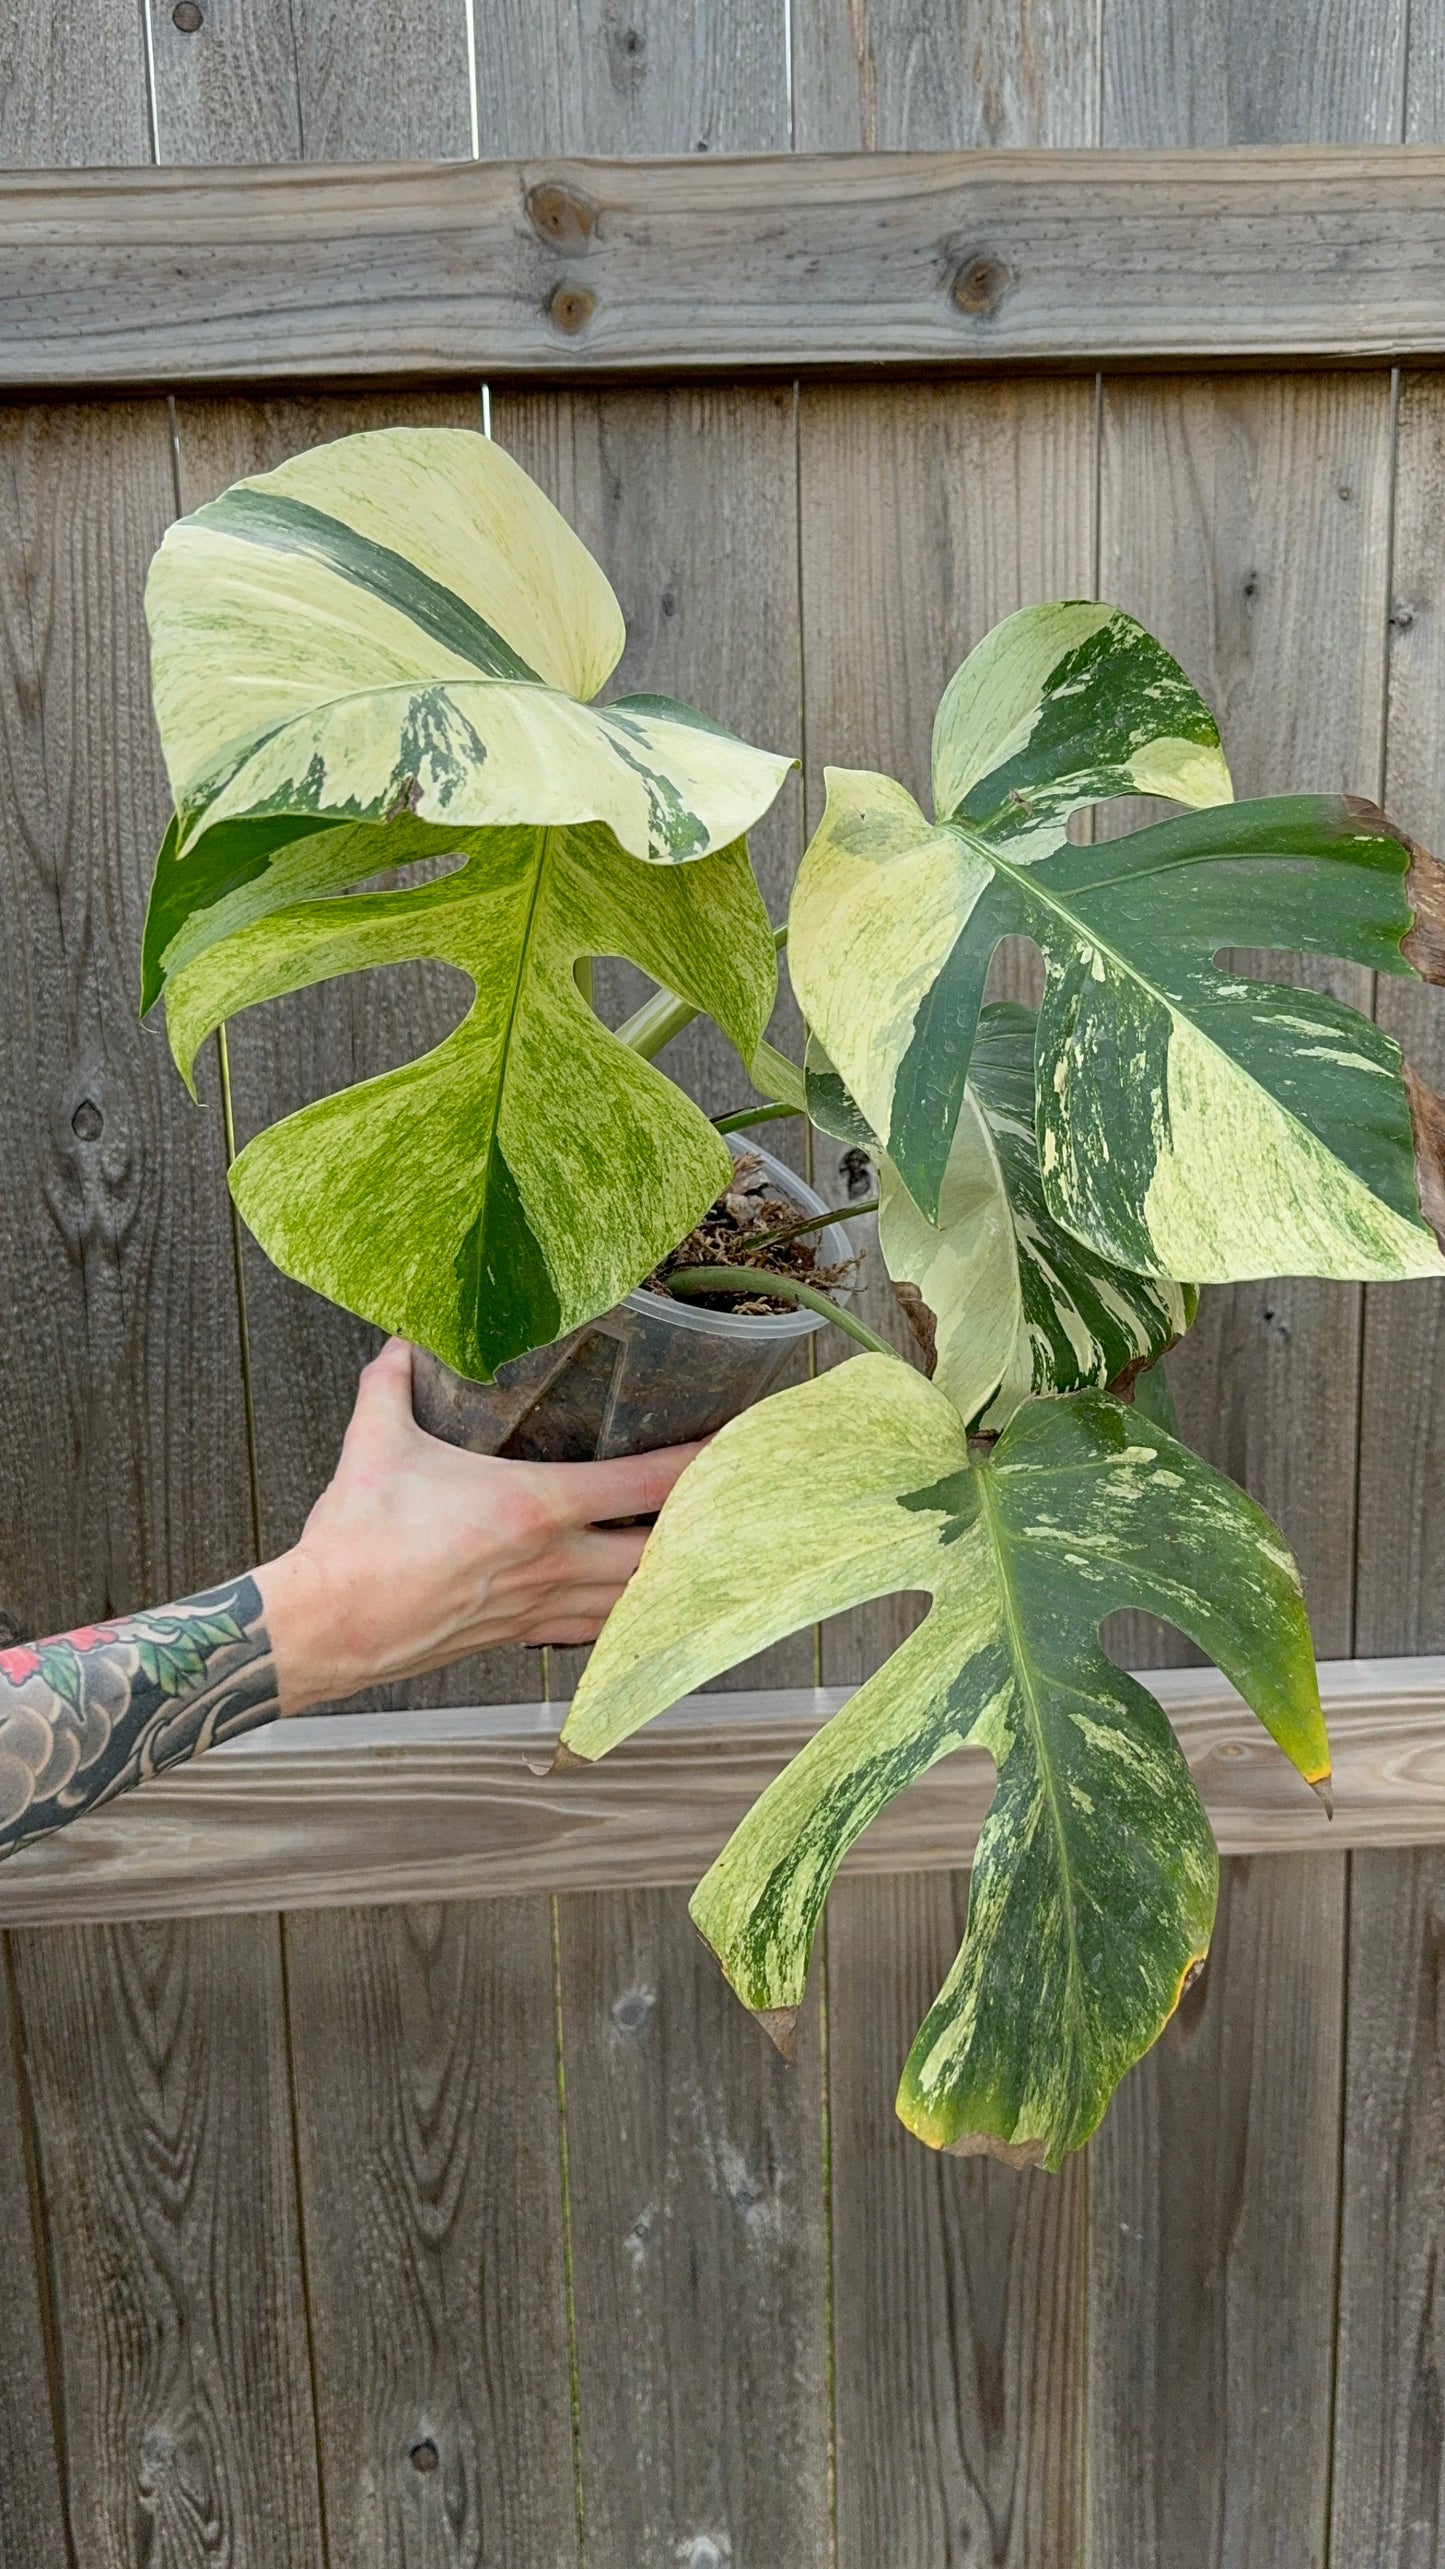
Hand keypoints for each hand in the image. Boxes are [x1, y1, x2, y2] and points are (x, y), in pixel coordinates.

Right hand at [255, 1339, 700, 1714]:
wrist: (327, 1624)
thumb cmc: (357, 1540)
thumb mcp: (376, 1442)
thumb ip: (393, 1384)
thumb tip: (400, 1342)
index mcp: (535, 1508)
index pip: (645, 1482)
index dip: (700, 1462)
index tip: (733, 1443)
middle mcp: (553, 1563)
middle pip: (662, 1551)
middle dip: (705, 1529)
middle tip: (738, 1505)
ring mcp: (539, 1607)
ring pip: (635, 1599)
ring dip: (673, 1577)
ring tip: (705, 1555)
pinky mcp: (518, 1636)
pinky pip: (594, 1630)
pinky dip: (627, 1616)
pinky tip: (636, 1605)